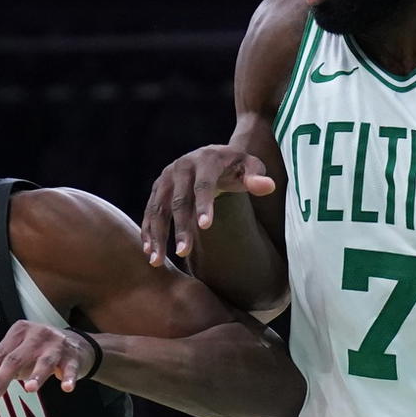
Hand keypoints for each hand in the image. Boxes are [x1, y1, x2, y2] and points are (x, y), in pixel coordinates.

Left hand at [0, 321, 97, 401]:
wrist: (78, 346)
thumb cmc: (40, 352)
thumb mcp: (21, 354)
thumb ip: (4, 368)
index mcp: (20, 331)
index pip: (1, 354)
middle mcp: (37, 334)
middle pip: (16, 359)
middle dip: (1, 379)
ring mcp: (57, 344)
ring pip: (44, 362)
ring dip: (37, 375)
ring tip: (29, 389)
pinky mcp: (73, 356)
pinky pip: (70, 369)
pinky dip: (68, 378)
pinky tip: (66, 388)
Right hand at [141, 144, 275, 266]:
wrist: (212, 155)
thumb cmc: (236, 166)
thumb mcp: (250, 166)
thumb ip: (257, 177)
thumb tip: (267, 186)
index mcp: (205, 160)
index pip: (204, 184)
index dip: (204, 204)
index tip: (205, 227)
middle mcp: (181, 167)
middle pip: (178, 200)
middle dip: (180, 227)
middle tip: (183, 252)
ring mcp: (166, 178)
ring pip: (158, 208)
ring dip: (157, 235)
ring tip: (157, 261)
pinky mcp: (157, 189)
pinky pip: (149, 212)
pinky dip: (148, 232)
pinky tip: (150, 252)